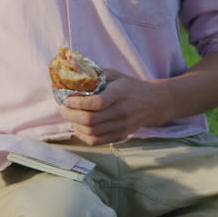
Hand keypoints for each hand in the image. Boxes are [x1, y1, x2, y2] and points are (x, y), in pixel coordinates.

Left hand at [58, 69, 172, 145]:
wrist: (154, 102)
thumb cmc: (130, 86)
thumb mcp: (115, 75)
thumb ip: (95, 75)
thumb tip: (71, 77)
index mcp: (119, 94)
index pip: (96, 103)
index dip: (78, 103)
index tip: (68, 99)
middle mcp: (121, 112)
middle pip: (91, 120)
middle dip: (71, 115)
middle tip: (64, 109)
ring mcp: (121, 126)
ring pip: (92, 132)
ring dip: (75, 126)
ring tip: (70, 117)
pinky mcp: (121, 135)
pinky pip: (97, 141)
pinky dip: (84, 136)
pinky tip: (79, 127)